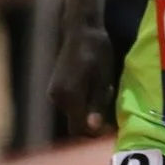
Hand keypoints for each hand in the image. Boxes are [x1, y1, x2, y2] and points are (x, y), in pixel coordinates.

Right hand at [48, 21, 118, 137]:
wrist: (80, 30)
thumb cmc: (97, 51)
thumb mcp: (103, 78)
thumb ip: (97, 104)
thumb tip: (93, 127)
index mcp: (70, 95)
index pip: (78, 128)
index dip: (94, 133)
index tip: (111, 128)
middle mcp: (57, 97)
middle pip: (76, 122)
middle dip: (94, 117)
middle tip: (108, 95)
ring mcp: (53, 93)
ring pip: (74, 113)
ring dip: (89, 107)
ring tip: (102, 86)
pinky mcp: (54, 89)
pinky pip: (69, 104)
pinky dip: (82, 100)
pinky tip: (91, 83)